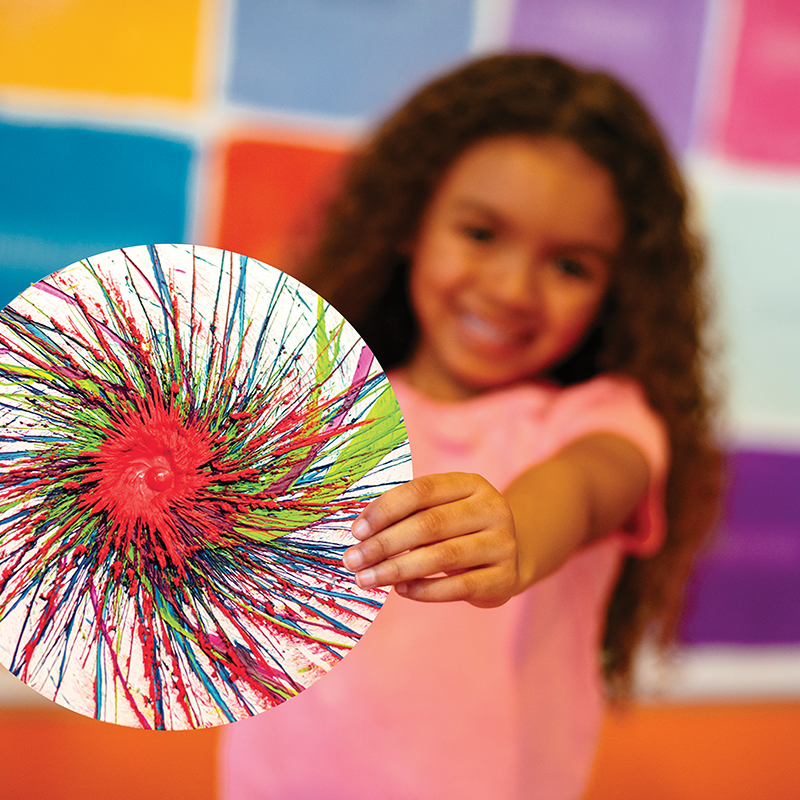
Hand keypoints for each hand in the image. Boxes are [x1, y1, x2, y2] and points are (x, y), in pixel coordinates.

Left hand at [342, 472, 518, 607]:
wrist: (511, 557)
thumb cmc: (460, 530)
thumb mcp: (442, 510)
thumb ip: (408, 515)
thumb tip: (361, 534)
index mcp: (471, 484)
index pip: (422, 491)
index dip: (385, 509)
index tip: (356, 531)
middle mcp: (491, 509)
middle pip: (429, 524)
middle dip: (384, 544)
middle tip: (353, 560)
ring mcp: (502, 543)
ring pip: (442, 556)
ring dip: (396, 569)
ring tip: (366, 579)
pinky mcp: (504, 578)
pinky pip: (458, 587)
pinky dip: (424, 589)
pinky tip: (400, 589)